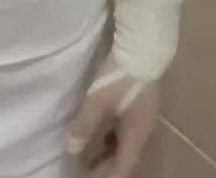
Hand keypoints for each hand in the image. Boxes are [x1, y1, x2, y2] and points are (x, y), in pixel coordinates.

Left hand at [67, 59, 159, 176]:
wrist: (142, 50)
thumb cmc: (119, 78)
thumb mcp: (98, 101)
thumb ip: (85, 125)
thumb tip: (71, 149)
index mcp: (135, 134)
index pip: (123, 166)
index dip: (106, 175)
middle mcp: (143, 131)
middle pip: (126, 157)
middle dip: (106, 166)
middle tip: (86, 170)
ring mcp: (143, 117)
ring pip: (126, 143)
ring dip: (109, 152)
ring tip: (89, 155)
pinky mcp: (139, 104)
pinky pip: (125, 130)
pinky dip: (112, 137)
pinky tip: (101, 132)